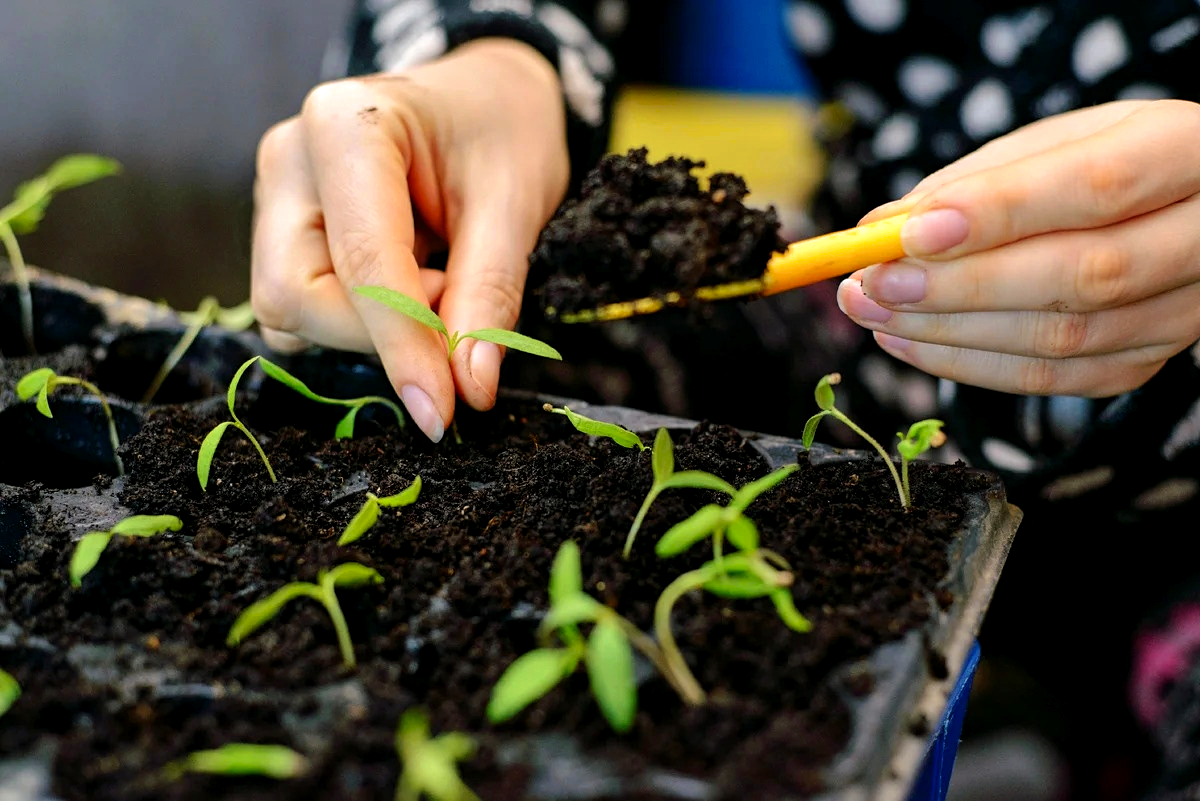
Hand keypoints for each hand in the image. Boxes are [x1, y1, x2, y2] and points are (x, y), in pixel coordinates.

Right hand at [251, 38, 568, 440]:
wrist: (487, 98)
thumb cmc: (505, 134)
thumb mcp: (516, 207)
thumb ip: (489, 297)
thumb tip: (466, 391)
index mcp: (345, 127)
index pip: (361, 262)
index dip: (401, 346)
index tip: (440, 412)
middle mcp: (290, 159)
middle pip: (297, 293)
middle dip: (376, 335)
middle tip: (455, 311)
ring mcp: (277, 197)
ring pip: (290, 310)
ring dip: (369, 331)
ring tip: (439, 284)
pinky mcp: (284, 232)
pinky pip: (302, 308)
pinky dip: (359, 323)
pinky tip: (411, 288)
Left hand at [836, 99, 1199, 396]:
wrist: (1187, 207)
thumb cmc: (1109, 161)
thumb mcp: (1057, 143)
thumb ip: (977, 180)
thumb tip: (884, 226)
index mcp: (1192, 149)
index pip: (1098, 186)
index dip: (999, 213)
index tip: (909, 233)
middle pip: (1084, 276)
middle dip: (960, 286)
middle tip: (872, 283)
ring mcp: (1190, 309)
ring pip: (1066, 339)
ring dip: (950, 332)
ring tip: (872, 309)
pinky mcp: (1152, 359)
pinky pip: (1059, 379)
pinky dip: (971, 366)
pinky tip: (909, 340)